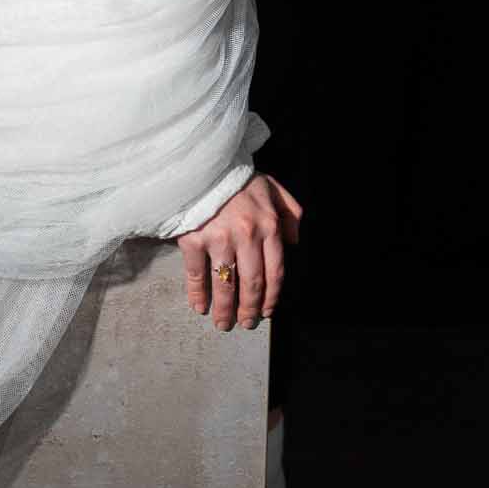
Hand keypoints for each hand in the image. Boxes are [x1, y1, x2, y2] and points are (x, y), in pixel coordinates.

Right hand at [178, 173, 302, 330]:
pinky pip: (196, 274)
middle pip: (252, 283)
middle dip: (250, 309)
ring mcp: (218, 239)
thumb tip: (295, 242)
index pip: (275, 271)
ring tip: (223, 324)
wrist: (201, 163)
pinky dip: (198, 294)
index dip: (272, 296)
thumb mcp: (273, 188)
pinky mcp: (193, 239)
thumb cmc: (238, 177)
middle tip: (247, 324)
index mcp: (268, 225)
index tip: (267, 312)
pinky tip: (199, 307)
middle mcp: (246, 236)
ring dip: (225, 309)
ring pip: (225, 284)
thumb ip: (290, 213)